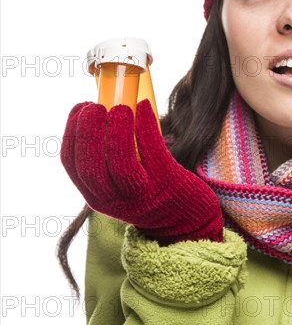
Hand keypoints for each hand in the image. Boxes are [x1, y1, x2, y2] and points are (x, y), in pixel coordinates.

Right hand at [60, 99, 222, 243]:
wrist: (186, 218)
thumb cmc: (150, 189)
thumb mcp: (120, 184)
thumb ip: (107, 158)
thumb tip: (104, 110)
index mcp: (97, 195)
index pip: (73, 165)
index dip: (72, 133)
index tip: (80, 107)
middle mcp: (114, 199)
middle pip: (91, 167)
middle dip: (89, 131)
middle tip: (97, 106)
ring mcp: (141, 194)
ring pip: (121, 164)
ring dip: (118, 130)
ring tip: (122, 107)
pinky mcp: (167, 183)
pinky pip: (153, 153)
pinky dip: (146, 126)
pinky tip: (143, 107)